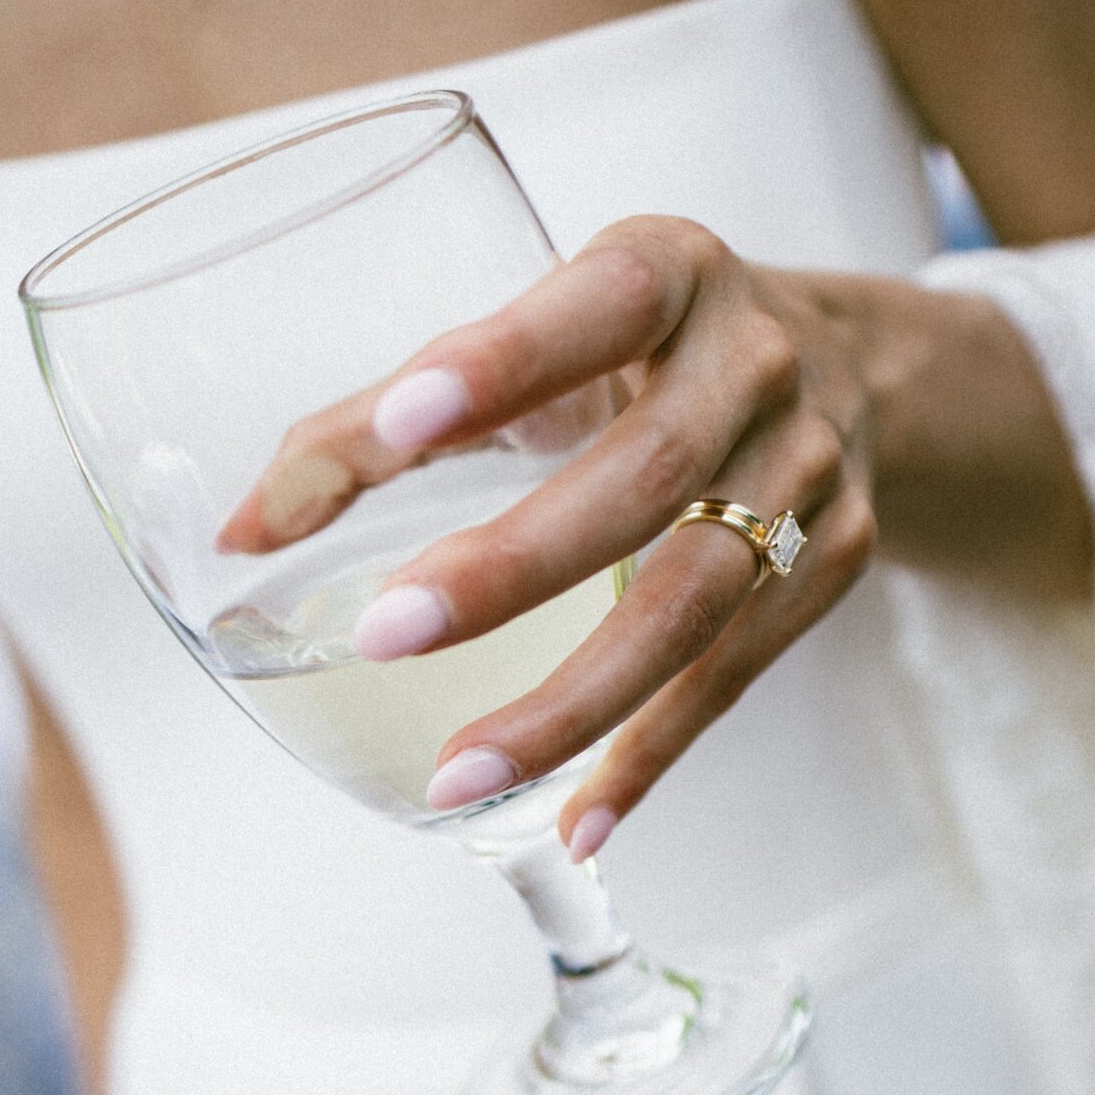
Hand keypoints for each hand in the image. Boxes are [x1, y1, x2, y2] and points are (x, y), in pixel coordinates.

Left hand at [222, 216, 1093, 856]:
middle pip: (646, 478)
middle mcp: (755, 364)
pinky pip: (735, 676)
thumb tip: (239, 530)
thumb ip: (389, 423)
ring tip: (459, 776)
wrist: (854, 371)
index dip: (501, 365)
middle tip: (385, 637)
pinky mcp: (835, 563)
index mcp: (669, 270)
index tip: (403, 424)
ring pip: (697, 602)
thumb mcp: (540, 339)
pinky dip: (649, 754)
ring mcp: (809, 471)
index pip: (591, 309)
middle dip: (512, 566)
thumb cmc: (640, 354)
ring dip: (574, 702)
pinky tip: (575, 824)